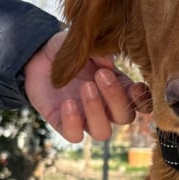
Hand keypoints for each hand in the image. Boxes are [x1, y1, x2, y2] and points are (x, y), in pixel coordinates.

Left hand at [23, 31, 150, 141]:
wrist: (36, 55)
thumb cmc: (68, 49)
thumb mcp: (86, 44)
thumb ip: (102, 52)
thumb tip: (109, 64)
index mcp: (119, 87)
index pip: (140, 103)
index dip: (142, 100)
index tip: (135, 87)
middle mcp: (106, 107)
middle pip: (124, 117)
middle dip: (116, 98)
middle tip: (101, 75)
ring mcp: (85, 118)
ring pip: (102, 132)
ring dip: (97, 111)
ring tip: (85, 87)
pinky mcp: (63, 124)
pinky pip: (74, 135)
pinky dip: (73, 122)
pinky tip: (67, 102)